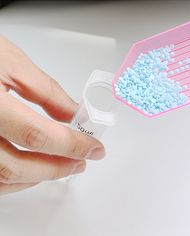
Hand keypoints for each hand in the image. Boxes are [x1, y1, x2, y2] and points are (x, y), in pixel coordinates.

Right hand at [0, 36, 104, 194]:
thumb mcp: (12, 63)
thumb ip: (47, 92)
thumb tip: (73, 114)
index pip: (37, 135)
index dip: (71, 146)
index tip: (94, 148)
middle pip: (17, 165)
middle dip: (57, 167)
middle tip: (82, 161)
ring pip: (2, 178)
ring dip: (38, 176)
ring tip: (64, 165)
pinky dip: (16, 178)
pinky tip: (34, 169)